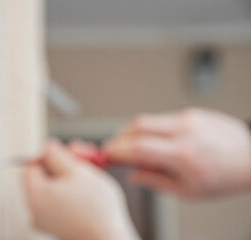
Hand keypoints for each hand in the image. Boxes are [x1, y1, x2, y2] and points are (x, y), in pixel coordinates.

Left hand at [24, 140, 139, 239]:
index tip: (65, 152)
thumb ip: (57, 155)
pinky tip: (88, 188)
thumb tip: (47, 146)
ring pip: (54, 187)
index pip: (31, 166)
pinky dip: (71, 191)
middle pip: (43, 176)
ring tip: (89, 172)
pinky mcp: (59, 225)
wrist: (110, 239)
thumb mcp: (77, 171)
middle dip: (63, 163)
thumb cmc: (96, 208)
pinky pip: (60, 201)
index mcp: (35, 195)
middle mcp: (36, 209)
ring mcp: (47, 220)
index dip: (48, 155)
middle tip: (82, 157)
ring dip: (70, 175)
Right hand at [104, 108, 250, 197]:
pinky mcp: (190, 112)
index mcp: (183, 154)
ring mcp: (187, 118)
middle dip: (119, 136)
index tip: (106, 153)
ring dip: (131, 130)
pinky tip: (149, 139)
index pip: (139, 146)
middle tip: (112, 147)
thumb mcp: (188, 190)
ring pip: (148, 119)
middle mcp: (184, 130)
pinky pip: (161, 118)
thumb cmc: (225, 177)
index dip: (118, 149)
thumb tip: (133, 175)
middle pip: (138, 125)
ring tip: (128, 145)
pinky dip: (148, 128)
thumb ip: (155, 180)